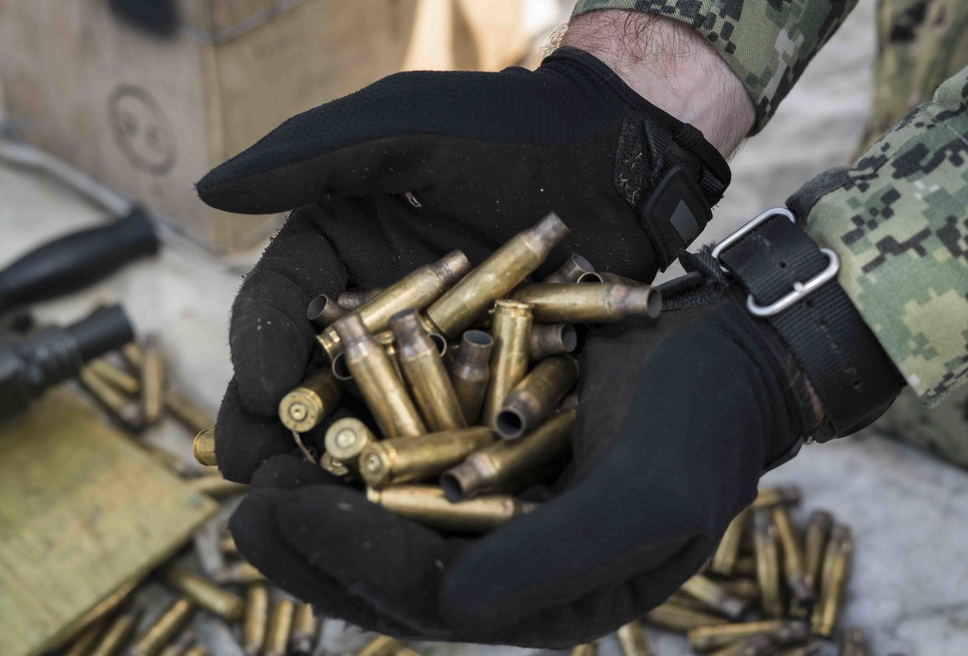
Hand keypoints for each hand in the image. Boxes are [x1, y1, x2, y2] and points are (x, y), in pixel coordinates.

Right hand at [197, 47, 731, 481]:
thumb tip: (208, 188)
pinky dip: (431, 469)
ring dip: (346, 469)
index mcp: (336, 253)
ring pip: (372, 419)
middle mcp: (372, 314)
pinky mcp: (485, 387)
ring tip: (331, 512)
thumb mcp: (403, 128)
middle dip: (283, 434)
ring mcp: (429, 357)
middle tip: (270, 481)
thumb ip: (311, 156)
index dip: (258, 351)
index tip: (264, 395)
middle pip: (310, 380)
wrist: (616, 159)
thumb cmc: (507, 126)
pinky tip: (417, 507)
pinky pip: (449, 432)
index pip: (276, 308)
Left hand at [227, 276, 819, 645]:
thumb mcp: (650, 499)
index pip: (427, 598)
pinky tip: (304, 417)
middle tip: (241, 511)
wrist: (726, 356)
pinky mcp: (481, 452)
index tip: (278, 513)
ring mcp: (489, 508)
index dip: (349, 561)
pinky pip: (404, 460)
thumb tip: (450, 611)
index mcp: (542, 598)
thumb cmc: (704, 430)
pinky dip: (353, 446)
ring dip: (315, 501)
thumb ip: (555, 561)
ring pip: (382, 521)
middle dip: (309, 546)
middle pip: (385, 572)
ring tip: (251, 470)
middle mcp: (505, 562)